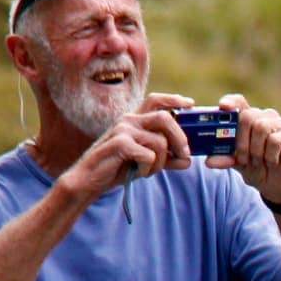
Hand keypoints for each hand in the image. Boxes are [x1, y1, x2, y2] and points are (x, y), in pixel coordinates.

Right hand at [64, 92, 194, 195]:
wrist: (90, 180)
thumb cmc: (118, 168)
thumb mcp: (146, 161)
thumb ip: (166, 158)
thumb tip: (188, 160)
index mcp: (135, 120)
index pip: (155, 100)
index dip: (174, 100)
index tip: (190, 103)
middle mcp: (129, 120)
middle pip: (165, 118)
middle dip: (179, 137)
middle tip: (184, 154)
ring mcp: (123, 129)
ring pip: (160, 142)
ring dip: (160, 162)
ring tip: (147, 170)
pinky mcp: (120, 143)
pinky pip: (149, 155)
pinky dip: (148, 168)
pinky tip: (137, 172)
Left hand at [206, 93, 280, 202]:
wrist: (275, 185)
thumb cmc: (255, 168)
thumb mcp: (235, 163)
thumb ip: (224, 158)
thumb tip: (209, 161)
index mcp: (249, 119)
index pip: (239, 102)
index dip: (231, 102)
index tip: (223, 107)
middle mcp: (265, 116)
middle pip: (248, 116)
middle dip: (241, 142)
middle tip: (242, 159)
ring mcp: (280, 123)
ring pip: (261, 127)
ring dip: (256, 150)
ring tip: (257, 161)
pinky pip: (275, 140)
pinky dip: (269, 155)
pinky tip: (271, 161)